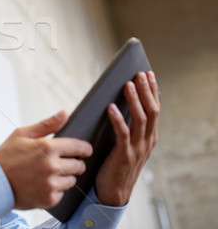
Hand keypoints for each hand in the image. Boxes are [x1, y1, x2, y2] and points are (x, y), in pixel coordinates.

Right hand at [0, 111, 92, 209]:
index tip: (85, 150)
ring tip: (48, 174)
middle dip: (74, 163)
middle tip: (61, 162)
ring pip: (72, 181)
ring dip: (64, 177)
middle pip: (79, 166)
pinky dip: (55, 190)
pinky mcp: (49, 199)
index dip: (84, 148)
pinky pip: (62, 194)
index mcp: (48, 147)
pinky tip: (42, 185)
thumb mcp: (23, 134)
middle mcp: (52, 166)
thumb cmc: (6, 156)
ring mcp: (51, 184)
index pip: (79, 147)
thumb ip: (47, 124)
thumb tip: (65, 113)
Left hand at [95, 71, 160, 205]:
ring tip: (127, 84)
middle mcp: (147, 141)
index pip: (155, 110)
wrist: (113, 192)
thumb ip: (127, 127)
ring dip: (134, 100)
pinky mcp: (123, 155)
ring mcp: (137, 148)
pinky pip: (123, 133)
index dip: (153, 91)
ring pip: (140, 119)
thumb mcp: (127, 144)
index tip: (149, 74)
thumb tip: (118, 102)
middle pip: (151, 111)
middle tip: (139, 74)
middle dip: (146, 91)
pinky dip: (118, 119)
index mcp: (149, 137)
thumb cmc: (116, 164)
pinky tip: (111, 107)